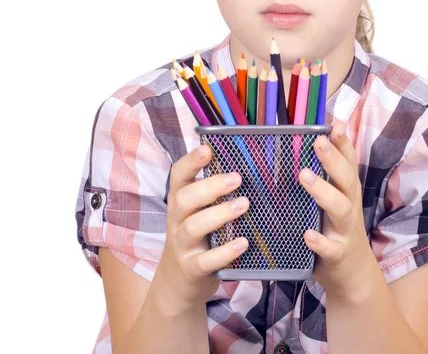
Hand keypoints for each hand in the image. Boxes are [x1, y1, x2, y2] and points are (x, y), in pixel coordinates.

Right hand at [155, 143, 249, 313]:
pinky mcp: (192, 269)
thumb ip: (214, 193)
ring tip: (244, 205)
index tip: (207, 149)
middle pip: (185, 198)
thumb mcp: (198, 212)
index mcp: (179, 201)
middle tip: (237, 178)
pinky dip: (224, 252)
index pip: (178, 176)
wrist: (177, 283)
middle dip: (210, 186)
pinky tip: (243, 243)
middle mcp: (176, 220)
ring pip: (193, 226)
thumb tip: (245, 165)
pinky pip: (206, 261)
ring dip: (219, 214)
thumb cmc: (196, 238)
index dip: (190, 161)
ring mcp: (182, 246)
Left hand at [298, 123, 374, 296]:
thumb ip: (325, 177)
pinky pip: (330, 248)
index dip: (343, 142)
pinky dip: (320, 241)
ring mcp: (345, 231)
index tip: (336, 122)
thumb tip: (305, 144)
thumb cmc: (336, 229)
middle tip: (318, 141)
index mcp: (347, 191)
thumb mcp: (335, 200)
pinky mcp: (338, 255)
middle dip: (334, 159)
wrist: (353, 275)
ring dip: (323, 191)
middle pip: (347, 179)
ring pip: (340, 208)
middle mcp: (350, 206)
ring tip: (304, 176)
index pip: (348, 161)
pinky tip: (307, 234)